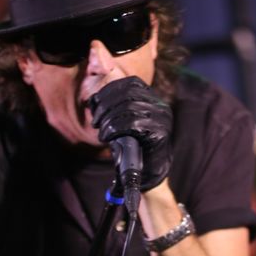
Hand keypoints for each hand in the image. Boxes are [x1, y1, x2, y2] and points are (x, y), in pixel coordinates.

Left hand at [89, 77, 172, 191]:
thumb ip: (114, 109)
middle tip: (95, 121)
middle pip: (128, 94)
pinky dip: (115, 129)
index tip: (96, 103)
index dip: (110, 90)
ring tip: (101, 133)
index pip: (131, 83)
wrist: (149, 173)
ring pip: (129, 108)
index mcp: (153, 100)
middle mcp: (160, 106)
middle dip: (106, 106)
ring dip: (109, 120)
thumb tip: (93, 100)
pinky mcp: (160, 134)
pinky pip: (133, 124)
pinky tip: (107, 137)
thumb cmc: (134, 147)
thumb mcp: (123, 123)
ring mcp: (162, 119)